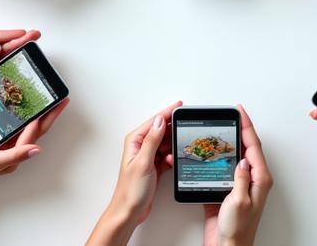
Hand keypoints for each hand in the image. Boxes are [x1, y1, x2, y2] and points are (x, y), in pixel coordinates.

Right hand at [0, 98, 68, 189]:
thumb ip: (14, 155)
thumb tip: (37, 150)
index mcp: (16, 150)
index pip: (36, 131)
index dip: (47, 117)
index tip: (56, 103)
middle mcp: (10, 140)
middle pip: (31, 121)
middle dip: (45, 109)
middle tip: (55, 94)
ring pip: (16, 114)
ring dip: (25, 103)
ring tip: (36, 90)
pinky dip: (4, 102)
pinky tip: (8, 91)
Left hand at [86, 101, 181, 245]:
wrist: (129, 211)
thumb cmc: (131, 190)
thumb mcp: (143, 162)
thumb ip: (152, 141)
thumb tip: (159, 121)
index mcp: (135, 141)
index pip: (154, 122)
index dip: (167, 113)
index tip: (180, 106)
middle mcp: (141, 146)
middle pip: (162, 131)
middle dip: (174, 131)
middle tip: (186, 130)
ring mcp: (148, 156)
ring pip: (166, 144)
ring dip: (173, 147)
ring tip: (179, 150)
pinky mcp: (154, 166)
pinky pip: (167, 156)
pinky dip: (172, 158)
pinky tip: (173, 162)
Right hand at [203, 105, 272, 245]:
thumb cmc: (238, 230)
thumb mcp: (239, 200)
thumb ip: (241, 177)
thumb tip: (242, 159)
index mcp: (260, 179)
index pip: (253, 146)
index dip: (246, 126)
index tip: (240, 111)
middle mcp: (253, 180)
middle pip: (248, 147)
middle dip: (240, 129)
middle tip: (232, 114)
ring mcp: (241, 185)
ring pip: (237, 156)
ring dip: (231, 141)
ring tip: (223, 128)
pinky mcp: (229, 190)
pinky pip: (226, 167)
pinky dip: (221, 157)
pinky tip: (214, 152)